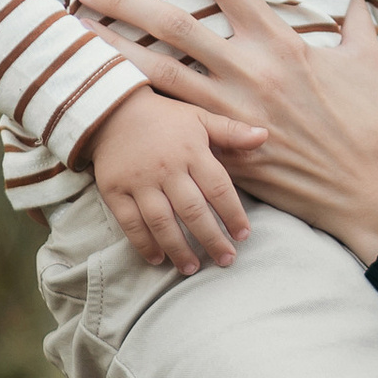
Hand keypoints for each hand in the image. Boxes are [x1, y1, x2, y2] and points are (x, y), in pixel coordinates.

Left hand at [69, 0, 377, 262]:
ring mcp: (230, 114)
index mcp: (281, 43)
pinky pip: (172, 126)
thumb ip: (357, 23)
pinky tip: (106, 99)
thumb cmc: (373, 122)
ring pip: (158, 76)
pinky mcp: (222, 151)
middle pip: (174, 27)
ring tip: (74, 32)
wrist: (368, 188)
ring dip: (114, 52)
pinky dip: (139, 110)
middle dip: (126, 1)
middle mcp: (248, 74)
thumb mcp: (369, 62)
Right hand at [82, 83, 255, 277]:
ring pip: (162, 222)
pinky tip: (158, 258)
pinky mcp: (114, 191)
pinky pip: (130, 223)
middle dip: (212, 239)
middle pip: (193, 211)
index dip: (233, 214)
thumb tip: (264, 136)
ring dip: (179, 248)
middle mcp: (166, 169)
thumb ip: (231, 131)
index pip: (218, 189)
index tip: (243, 235)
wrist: (112, 110)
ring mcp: (139, 182)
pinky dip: (144, 243)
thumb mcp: (199, 117)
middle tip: (226, 260)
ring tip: (192, 268)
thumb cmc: (164, 117)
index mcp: (191, 151)